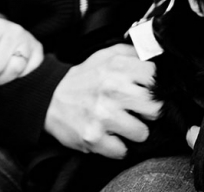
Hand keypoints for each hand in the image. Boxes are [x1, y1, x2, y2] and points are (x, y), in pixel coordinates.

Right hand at [44, 44, 160, 158]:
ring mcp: (103, 115)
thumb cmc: (82, 79)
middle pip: (155, 108)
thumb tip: (153, 53)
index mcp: (117, 67)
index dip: (152, 86)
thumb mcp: (104, 56)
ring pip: (142, 133)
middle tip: (136, 111)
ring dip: (133, 132)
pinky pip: (122, 151)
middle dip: (147, 113)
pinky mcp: (94, 137)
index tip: (145, 90)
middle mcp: (112, 89)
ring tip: (121, 125)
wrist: (48, 98)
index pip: (154, 76)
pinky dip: (116, 147)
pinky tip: (109, 136)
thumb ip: (130, 52)